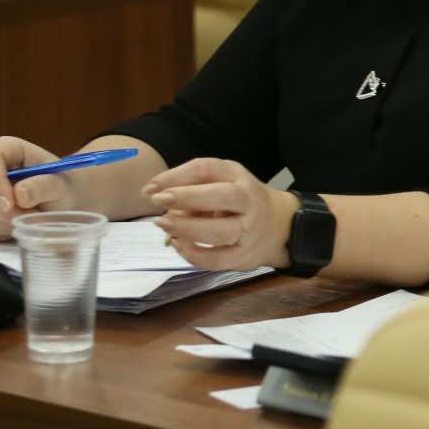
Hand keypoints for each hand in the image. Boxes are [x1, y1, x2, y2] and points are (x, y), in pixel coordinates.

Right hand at [0, 137, 64, 239]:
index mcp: (6, 149)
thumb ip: (43, 186)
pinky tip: (22, 224)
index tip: (10, 204)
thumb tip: (19, 194)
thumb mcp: (61, 184)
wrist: (65, 201)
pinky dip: (4, 232)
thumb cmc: (63, 186)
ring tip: (34, 217)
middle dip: (10, 211)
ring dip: (9, 223)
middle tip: (37, 215)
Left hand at [142, 159, 295, 271]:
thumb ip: (190, 187)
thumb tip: (154, 196)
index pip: (207, 169)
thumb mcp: (220, 182)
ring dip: (187, 229)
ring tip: (164, 225)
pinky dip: (194, 255)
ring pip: (220, 232)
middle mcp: (248, 201)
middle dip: (187, 197)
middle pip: (222, 197)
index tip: (150, 188)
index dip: (176, 177)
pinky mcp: (244, 256)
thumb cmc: (237, 201)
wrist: (278, 226)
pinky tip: (179, 245)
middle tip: (159, 201)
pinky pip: (217, 260)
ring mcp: (249, 230)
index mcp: (238, 177)